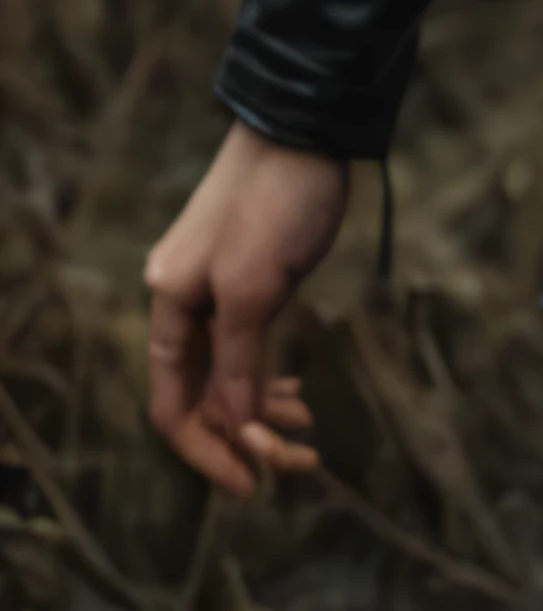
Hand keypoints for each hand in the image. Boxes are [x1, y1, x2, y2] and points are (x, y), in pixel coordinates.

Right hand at [142, 122, 348, 496]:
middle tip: (299, 462)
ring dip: (260, 409)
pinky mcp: (252, 275)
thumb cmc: (276, 202)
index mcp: (170, 305)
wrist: (304, 126)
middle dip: (243, 434)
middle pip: (203, 394)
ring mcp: (217, 288)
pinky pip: (249, 346)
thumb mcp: (254, 288)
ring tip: (306, 434)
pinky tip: (295, 396)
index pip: (173, 403)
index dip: (208, 449)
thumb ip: (239, 360)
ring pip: (229, 372)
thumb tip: (237, 426)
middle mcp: (184, 301)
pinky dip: (269, 375)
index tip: (253, 484)